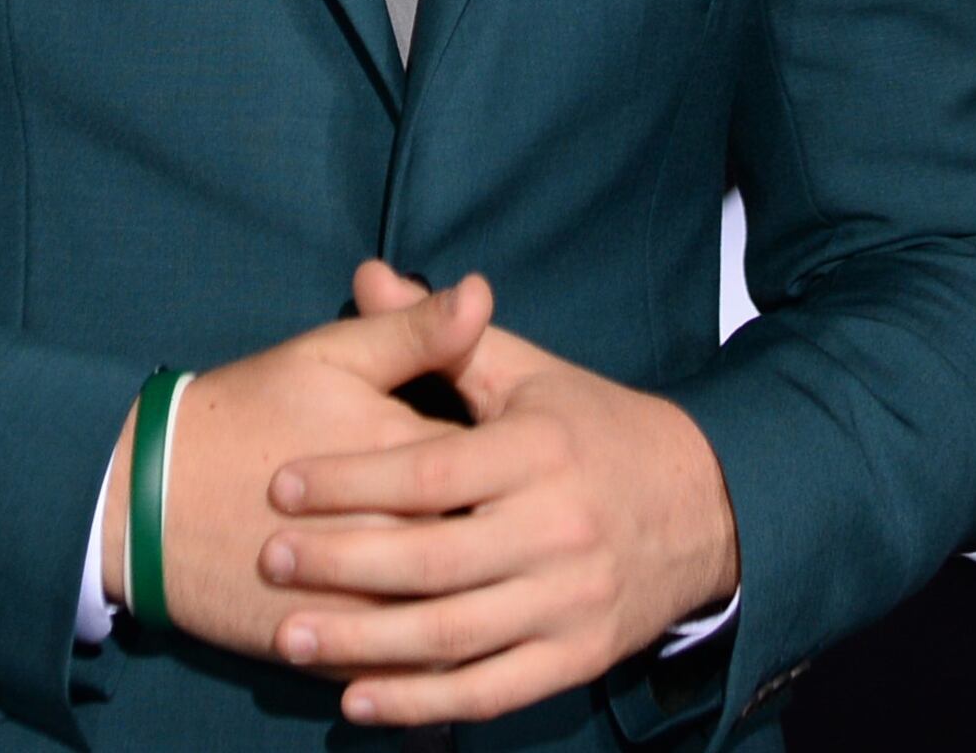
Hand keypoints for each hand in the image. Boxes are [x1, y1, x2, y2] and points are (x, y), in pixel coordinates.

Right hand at [98, 269, 495, 654]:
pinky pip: (407, 671)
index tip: (530, 469)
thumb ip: (413, 331)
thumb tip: (482, 293)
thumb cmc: (244, 414)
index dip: (519, 471)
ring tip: (498, 592)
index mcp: (405, 458)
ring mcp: (364, 604)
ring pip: (456, 618)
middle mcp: (396, 539)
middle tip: (527, 536)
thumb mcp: (328, 357)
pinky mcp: (333, 650)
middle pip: (487, 549)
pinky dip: (433, 661)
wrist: (146, 501)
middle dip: (509, 544)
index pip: (498, 470)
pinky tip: (450, 642)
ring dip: (482, 608)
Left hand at [259, 261, 739, 730]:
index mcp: (539, 452)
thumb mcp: (530, 375)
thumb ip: (441, 336)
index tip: (281, 486)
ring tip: (287, 639)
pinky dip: (422, 702)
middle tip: (268, 562)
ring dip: (363, 644)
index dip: (351, 480)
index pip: (429, 472)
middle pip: (431, 560)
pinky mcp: (578, 657)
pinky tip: (359, 701)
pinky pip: (490, 690)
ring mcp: (570, 601)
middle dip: (341, 564)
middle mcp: (558, 529)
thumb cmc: (595, 430)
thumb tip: (368, 273)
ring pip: (452, 634)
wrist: (707, 506)